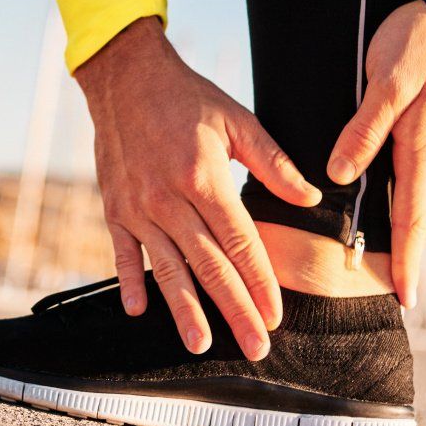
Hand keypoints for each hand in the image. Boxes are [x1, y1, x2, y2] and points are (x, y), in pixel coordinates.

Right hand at [75, 18, 320, 358]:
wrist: (124, 78)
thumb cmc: (186, 98)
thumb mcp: (237, 120)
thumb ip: (274, 163)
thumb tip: (310, 198)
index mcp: (204, 178)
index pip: (240, 243)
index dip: (260, 282)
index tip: (276, 313)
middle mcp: (169, 199)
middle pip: (209, 266)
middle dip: (235, 310)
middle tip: (255, 346)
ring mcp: (138, 208)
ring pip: (167, 268)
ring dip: (184, 310)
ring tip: (202, 344)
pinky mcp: (114, 209)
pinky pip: (124, 253)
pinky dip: (131, 282)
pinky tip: (141, 311)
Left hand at [326, 0, 425, 309]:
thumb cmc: (419, 42)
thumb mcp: (387, 83)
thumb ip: (363, 130)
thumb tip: (339, 175)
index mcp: (422, 149)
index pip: (414, 218)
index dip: (408, 260)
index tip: (406, 298)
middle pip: (415, 218)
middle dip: (407, 259)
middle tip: (399, 298)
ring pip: (411, 200)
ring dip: (403, 236)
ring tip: (389, 270)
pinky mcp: (420, 131)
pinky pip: (407, 178)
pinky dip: (400, 205)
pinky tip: (387, 215)